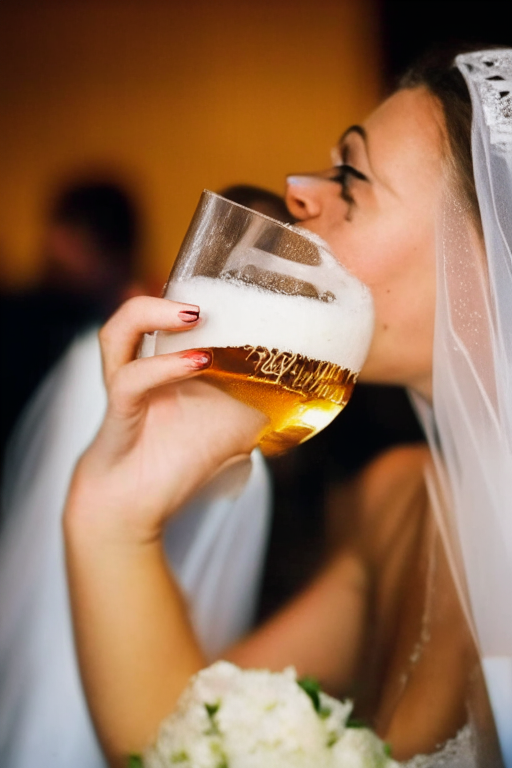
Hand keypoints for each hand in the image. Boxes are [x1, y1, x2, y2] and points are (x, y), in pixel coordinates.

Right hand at [66, 296, 267, 543]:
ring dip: (152, 314)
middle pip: (135, 313)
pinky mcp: (119, 414)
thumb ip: (262, 407)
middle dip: (171, 294)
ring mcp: (125, 388)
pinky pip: (130, 381)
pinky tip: (196, 362)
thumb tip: (304, 393)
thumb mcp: (234, 429)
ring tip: (195, 313)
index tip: (238, 289)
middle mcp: (140, 368)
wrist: (135, 507)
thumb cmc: (179, 464)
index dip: (192, 292)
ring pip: (118, 334)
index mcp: (163, 364)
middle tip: (216, 294)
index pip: (166, 313)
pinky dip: (163, 368)